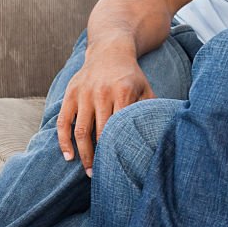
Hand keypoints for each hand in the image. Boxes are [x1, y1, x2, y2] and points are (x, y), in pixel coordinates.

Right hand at [56, 45, 155, 175]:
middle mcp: (102, 92)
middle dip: (102, 156)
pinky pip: (64, 121)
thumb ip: (151, 108)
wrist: (110, 51)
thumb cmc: (131, 76)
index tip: (122, 166)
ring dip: (84, 154)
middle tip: (104, 176)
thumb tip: (164, 131)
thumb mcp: (145, 88)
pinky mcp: (71, 93)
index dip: (119, 148)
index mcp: (123, 91)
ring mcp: (84, 93)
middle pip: (100, 132)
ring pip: (81, 131)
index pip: (120, 126)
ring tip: (89, 171)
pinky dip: (64, 141)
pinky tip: (69, 156)